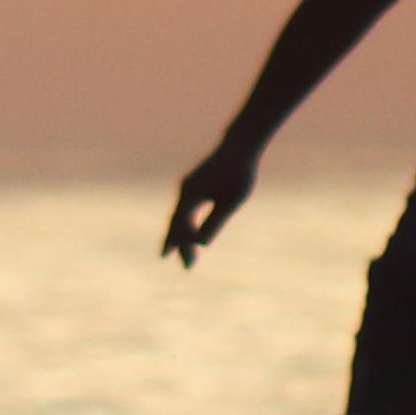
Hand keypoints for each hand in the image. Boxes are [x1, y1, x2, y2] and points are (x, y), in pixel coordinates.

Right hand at [164, 140, 261, 263]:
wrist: (239, 147)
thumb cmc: (238, 174)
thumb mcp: (229, 202)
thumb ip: (214, 222)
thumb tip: (202, 244)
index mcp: (191, 194)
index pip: (182, 225)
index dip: (184, 244)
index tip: (192, 262)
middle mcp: (185, 190)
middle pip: (176, 223)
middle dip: (179, 245)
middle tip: (186, 267)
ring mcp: (188, 188)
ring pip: (179, 217)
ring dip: (180, 236)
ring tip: (177, 254)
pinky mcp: (195, 186)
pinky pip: (185, 210)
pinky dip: (185, 225)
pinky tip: (190, 235)